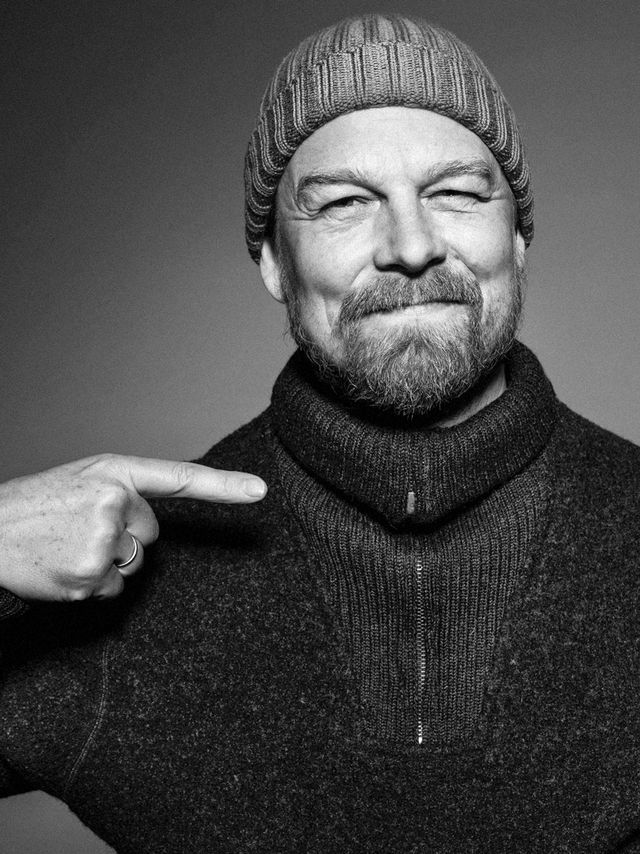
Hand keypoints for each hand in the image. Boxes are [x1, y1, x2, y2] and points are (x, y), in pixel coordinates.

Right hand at [0, 454, 266, 601]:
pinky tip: (64, 567)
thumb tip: (151, 519)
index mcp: (113, 472)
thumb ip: (123, 491)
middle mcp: (113, 502)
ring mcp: (103, 541)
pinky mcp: (91, 576)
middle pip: (151, 532)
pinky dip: (93, 583)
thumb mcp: (80, 481)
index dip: (224, 485)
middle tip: (80, 528)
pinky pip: (115, 587)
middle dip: (124, 533)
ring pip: (135, 563)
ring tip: (67, 546)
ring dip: (108, 561)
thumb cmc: (34, 506)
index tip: (260, 491)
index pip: (179, 478)